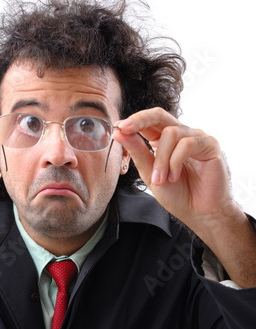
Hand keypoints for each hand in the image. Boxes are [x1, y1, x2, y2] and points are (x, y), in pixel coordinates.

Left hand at [113, 107, 233, 236]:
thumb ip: (137, 152)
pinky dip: (176, 162)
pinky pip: (187, 144)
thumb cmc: (177, 194)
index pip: (149, 121)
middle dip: (140, 120)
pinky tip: (175, 177)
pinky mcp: (210, 145)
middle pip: (159, 115)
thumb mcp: (150, 173)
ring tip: (161, 179)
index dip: (133, 120)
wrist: (198, 213)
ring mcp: (196, 137)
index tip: (118, 127)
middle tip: (126, 129)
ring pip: (171, 134)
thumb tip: (119, 132)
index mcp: (164, 140)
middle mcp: (181, 134)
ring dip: (161, 159)